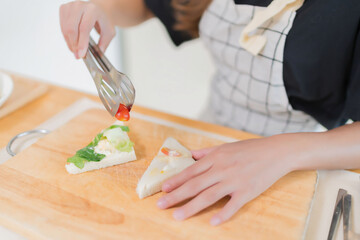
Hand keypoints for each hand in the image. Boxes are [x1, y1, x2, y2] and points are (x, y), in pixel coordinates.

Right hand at [59, 1, 114, 58]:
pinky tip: (73, 42)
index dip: (82, 42)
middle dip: (74, 45)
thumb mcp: (109, 32)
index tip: (81, 54)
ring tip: (76, 51)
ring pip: (65, 29)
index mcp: (93, 10)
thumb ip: (104, 44)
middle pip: (72, 28)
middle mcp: (80, 6)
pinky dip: (67, 38)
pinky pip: (62, 27)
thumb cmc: (104, 20)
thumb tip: (97, 54)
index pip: (84, 28)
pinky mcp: (64, 9)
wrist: (99, 9)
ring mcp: (70, 6)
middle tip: (78, 55)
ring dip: (70, 43)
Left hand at [157, 135, 296, 224]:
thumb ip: (206, 152)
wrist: (276, 152)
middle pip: (195, 185)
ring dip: (191, 207)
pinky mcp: (247, 191)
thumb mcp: (225, 146)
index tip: (163, 189)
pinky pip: (233, 205)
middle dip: (176, 195)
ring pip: (209, 196)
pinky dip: (223, 214)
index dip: (176, 180)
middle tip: (161, 205)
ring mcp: (234, 181)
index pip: (191, 171)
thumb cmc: (250, 149)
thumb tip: (190, 155)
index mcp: (216, 158)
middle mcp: (222, 169)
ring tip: (177, 215)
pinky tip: (212, 222)